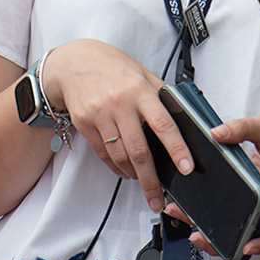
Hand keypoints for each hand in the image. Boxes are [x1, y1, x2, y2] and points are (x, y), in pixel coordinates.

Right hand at [45, 40, 191, 211]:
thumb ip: (160, 95)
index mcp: (140, 90)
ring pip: (120, 156)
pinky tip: (125, 171)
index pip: (164, 124)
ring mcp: (100, 114)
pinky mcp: (85, 123)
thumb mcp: (142, 72)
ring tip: (142, 183)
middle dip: (150, 179)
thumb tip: (182, 118)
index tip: (186, 167)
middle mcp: (120, 103)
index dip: (177, 148)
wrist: (73, 61)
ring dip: (133, 175)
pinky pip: (103, 153)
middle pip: (139, 150)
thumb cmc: (111, 66)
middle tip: (157, 198)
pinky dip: (116, 167)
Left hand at [187, 107, 259, 257]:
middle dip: (227, 244)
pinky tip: (198, 210)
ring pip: (244, 227)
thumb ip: (242, 128)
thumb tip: (217, 134)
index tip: (248, 247)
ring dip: (219, 233)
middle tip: (200, 238)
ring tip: (192, 226)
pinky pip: (238, 212)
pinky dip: (219, 217)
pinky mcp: (253, 192)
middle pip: (253, 236)